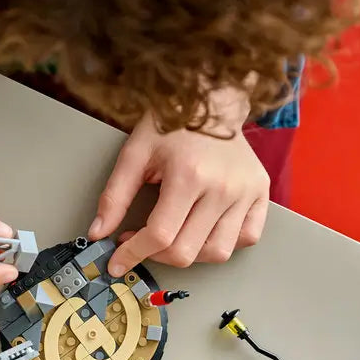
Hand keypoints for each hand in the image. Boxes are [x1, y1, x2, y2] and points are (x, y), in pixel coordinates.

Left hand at [88, 104, 269, 275]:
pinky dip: (223, 243)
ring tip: (172, 235)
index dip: (133, 254)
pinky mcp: (260, 194)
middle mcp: (223, 187)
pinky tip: (203, 230)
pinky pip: (246, 239)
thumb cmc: (173, 123)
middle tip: (141, 240)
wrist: (212, 98)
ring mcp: (246, 192)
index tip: (117, 260)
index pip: (160, 236)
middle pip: (186, 252)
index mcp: (190, 175)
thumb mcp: (135, 154)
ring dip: (188, 254)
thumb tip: (98, 232)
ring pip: (217, 253)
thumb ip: (115, 196)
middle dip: (155, 255)